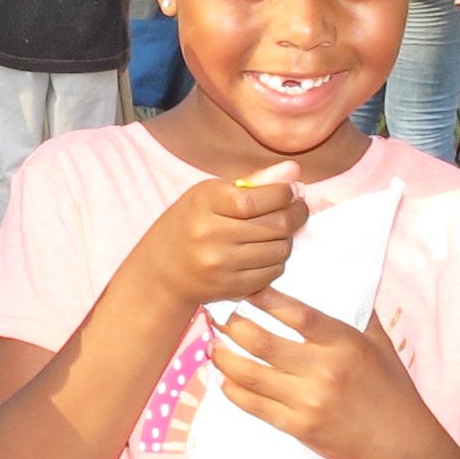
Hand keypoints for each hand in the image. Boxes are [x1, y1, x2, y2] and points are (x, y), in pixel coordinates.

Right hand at [143, 162, 308, 311]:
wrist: (162, 271)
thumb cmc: (191, 223)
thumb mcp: (211, 194)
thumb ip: (253, 182)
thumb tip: (294, 170)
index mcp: (204, 203)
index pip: (256, 199)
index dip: (284, 194)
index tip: (290, 191)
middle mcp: (210, 235)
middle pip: (276, 225)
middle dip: (296, 214)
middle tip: (297, 209)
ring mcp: (220, 265)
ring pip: (280, 250)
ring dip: (287, 239)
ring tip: (277, 231)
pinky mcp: (230, 287)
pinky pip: (272, 272)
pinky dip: (276, 260)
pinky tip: (265, 252)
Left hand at [210, 287, 428, 458]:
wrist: (399, 443)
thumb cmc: (390, 389)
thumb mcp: (379, 344)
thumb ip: (357, 313)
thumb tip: (338, 279)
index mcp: (345, 344)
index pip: (297, 314)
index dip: (266, 299)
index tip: (245, 289)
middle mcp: (324, 370)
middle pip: (262, 343)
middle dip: (232, 327)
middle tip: (217, 317)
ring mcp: (309, 401)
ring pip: (251, 375)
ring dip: (225, 359)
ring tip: (214, 347)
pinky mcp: (299, 427)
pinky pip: (255, 406)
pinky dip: (233, 391)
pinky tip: (223, 380)